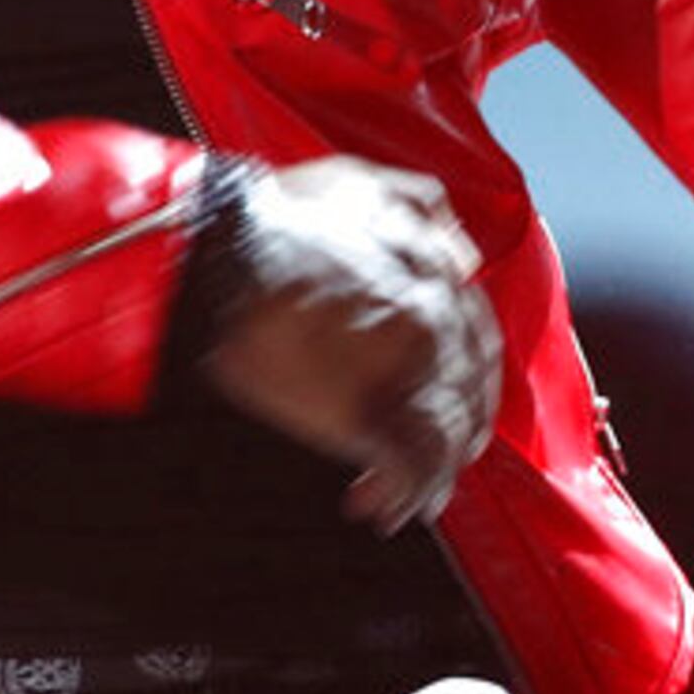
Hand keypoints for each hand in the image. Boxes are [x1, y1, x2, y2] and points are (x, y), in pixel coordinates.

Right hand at [196, 156, 498, 532]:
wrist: (218, 256)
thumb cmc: (271, 217)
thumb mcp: (356, 182)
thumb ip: (420, 208)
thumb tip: (464, 252)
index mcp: (433, 270)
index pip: (475, 338)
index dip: (467, 379)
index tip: (455, 404)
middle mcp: (433, 319)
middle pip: (467, 392)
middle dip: (458, 434)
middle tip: (439, 466)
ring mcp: (404, 367)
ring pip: (442, 436)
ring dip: (431, 477)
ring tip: (408, 504)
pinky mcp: (366, 410)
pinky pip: (405, 468)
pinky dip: (398, 495)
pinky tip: (376, 510)